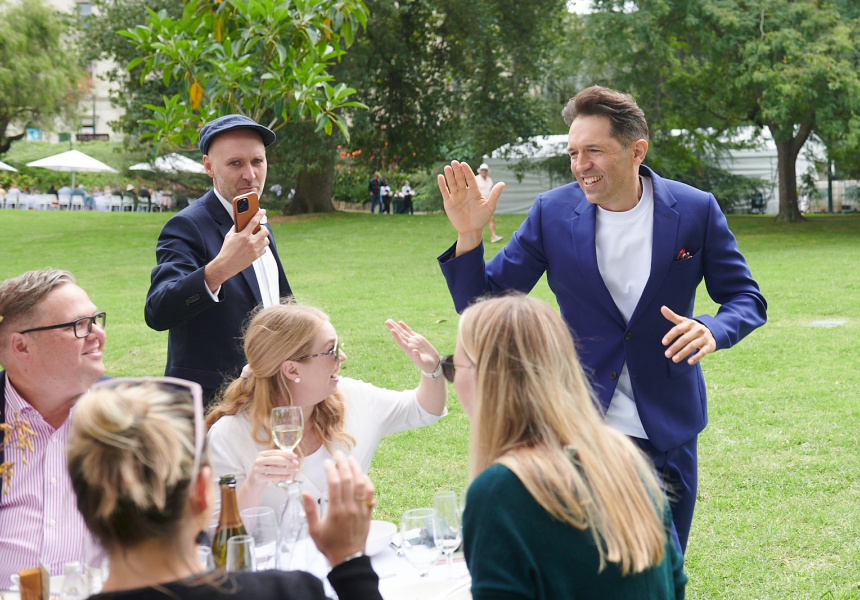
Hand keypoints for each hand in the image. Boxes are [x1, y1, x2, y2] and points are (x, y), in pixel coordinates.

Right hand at [204, 209, 270, 290]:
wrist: (226, 265)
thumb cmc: (226, 249)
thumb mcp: (229, 236)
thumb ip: (236, 228)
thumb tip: (241, 221)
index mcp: (243, 235)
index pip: (254, 221)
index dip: (259, 214)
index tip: (263, 210)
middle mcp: (251, 242)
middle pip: (265, 232)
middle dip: (263, 228)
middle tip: (260, 229)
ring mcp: (254, 250)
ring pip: (266, 241)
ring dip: (263, 238)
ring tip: (258, 237)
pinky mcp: (256, 256)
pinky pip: (264, 249)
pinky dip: (262, 246)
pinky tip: (257, 245)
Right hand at [245, 448, 298, 489]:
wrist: (254, 482)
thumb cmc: (265, 470)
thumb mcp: (270, 463)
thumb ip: (279, 459)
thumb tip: (293, 457)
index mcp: (262, 454)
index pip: (276, 452)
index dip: (286, 454)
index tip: (295, 456)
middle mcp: (259, 460)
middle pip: (275, 460)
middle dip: (288, 462)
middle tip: (296, 464)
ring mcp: (257, 469)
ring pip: (274, 469)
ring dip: (286, 470)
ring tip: (295, 471)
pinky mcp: (258, 477)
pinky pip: (272, 477)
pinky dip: (282, 477)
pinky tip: (289, 477)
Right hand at [303, 452, 374, 566]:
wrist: (348, 558)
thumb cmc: (330, 545)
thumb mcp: (314, 530)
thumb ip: (310, 510)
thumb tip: (304, 493)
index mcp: (336, 511)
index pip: (334, 484)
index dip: (330, 470)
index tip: (326, 462)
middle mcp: (350, 507)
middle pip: (348, 479)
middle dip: (343, 464)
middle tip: (338, 454)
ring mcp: (361, 509)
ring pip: (361, 483)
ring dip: (356, 469)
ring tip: (351, 459)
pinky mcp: (369, 512)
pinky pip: (371, 493)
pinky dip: (367, 481)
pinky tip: (362, 475)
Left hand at [385, 319, 439, 373]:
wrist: (432, 363)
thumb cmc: (427, 365)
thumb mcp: (423, 363)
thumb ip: (418, 358)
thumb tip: (414, 351)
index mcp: (409, 350)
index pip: (401, 342)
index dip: (396, 336)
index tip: (392, 330)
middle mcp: (409, 344)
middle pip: (400, 335)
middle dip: (393, 328)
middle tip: (386, 321)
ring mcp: (413, 341)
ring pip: (403, 332)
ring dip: (396, 326)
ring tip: (389, 320)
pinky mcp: (418, 338)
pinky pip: (409, 331)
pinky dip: (404, 327)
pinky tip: (399, 322)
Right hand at [437, 160, 504, 253]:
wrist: (471, 230)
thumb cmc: (481, 218)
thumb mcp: (490, 207)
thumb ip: (495, 195)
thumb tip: (503, 183)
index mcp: (474, 191)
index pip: (470, 179)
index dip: (467, 171)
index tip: (464, 164)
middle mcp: (465, 192)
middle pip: (460, 179)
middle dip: (457, 171)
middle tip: (454, 162)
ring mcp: (456, 196)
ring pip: (452, 184)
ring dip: (449, 176)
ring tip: (447, 167)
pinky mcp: (449, 202)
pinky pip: (445, 192)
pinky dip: (442, 185)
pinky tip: (440, 177)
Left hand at [661, 306, 715, 364]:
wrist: (712, 331)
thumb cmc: (692, 328)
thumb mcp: (684, 322)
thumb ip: (672, 316)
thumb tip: (662, 307)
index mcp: (689, 324)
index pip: (678, 329)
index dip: (670, 335)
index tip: (663, 343)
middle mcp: (697, 330)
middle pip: (684, 339)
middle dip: (675, 347)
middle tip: (666, 355)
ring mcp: (704, 338)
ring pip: (692, 346)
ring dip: (683, 353)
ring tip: (674, 360)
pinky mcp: (709, 345)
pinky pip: (703, 352)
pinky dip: (696, 357)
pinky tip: (689, 362)